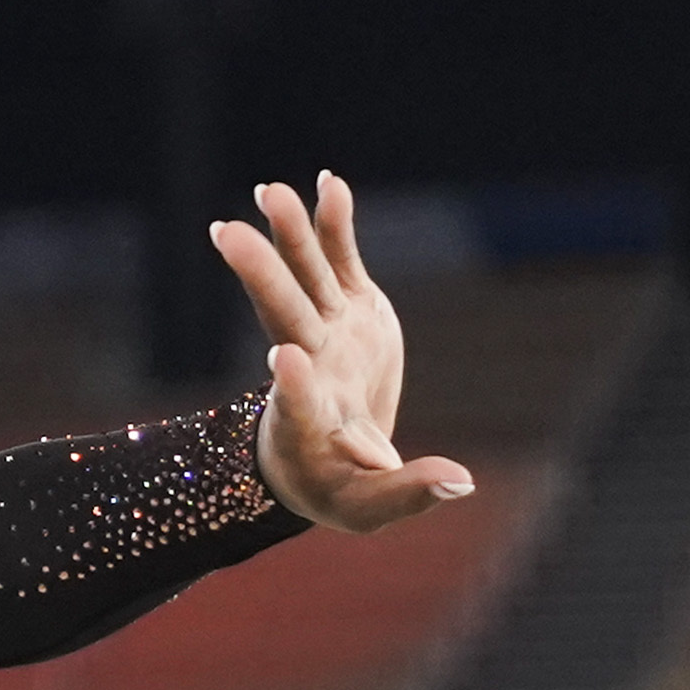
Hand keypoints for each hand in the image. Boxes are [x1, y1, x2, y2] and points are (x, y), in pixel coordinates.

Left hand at [213, 171, 477, 534]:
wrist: (334, 453)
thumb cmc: (345, 489)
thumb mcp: (371, 506)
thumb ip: (409, 492)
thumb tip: (463, 484)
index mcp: (309, 426)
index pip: (295, 405)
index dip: (292, 387)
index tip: (285, 362)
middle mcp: (310, 372)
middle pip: (283, 321)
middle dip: (261, 277)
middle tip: (225, 233)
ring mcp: (328, 335)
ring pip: (304, 280)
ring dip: (289, 235)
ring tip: (269, 191)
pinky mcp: (350, 311)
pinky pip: (338, 263)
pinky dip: (333, 226)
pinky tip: (327, 183)